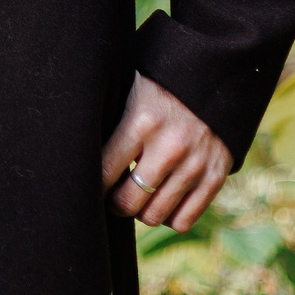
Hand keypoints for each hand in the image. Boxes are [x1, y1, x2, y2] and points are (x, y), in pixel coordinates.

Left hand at [101, 73, 229, 231]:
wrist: (216, 73)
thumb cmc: (161, 83)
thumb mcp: (131, 89)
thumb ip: (111, 121)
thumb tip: (79, 152)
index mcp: (141, 122)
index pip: (103, 173)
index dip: (92, 185)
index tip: (89, 183)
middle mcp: (169, 147)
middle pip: (128, 202)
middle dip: (114, 204)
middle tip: (113, 195)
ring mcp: (195, 164)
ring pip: (155, 215)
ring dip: (140, 212)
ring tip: (137, 197)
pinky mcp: (216, 176)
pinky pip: (184, 220)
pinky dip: (168, 218)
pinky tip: (163, 201)